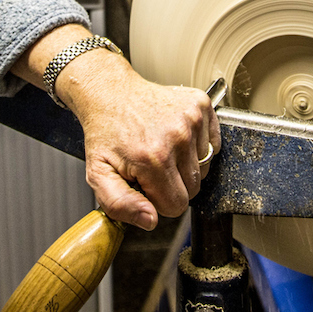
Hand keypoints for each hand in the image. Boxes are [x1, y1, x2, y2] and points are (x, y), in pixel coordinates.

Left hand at [62, 53, 219, 230]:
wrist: (111, 93)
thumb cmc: (106, 132)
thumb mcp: (98, 174)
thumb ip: (120, 204)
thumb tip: (150, 220)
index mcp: (153, 157)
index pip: (177, 205)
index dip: (160, 200)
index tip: (146, 183)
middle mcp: (178, 136)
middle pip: (194, 188)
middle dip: (173, 183)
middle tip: (151, 165)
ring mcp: (192, 118)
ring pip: (205, 167)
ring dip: (186, 164)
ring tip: (162, 147)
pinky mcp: (201, 105)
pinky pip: (213, 144)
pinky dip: (198, 145)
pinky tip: (175, 136)